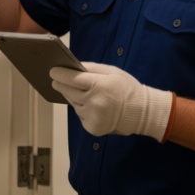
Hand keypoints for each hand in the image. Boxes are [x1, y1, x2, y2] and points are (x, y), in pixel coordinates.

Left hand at [50, 62, 173, 140]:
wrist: (142, 112)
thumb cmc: (127, 88)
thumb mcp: (112, 72)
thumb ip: (91, 68)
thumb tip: (72, 66)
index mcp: (100, 85)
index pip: (72, 79)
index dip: (60, 74)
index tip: (52, 71)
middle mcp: (94, 102)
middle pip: (69, 92)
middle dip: (61, 85)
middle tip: (54, 80)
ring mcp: (93, 117)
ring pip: (74, 104)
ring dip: (73, 97)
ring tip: (79, 92)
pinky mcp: (92, 128)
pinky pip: (81, 115)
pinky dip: (83, 109)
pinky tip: (91, 106)